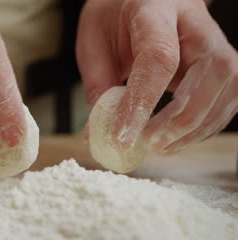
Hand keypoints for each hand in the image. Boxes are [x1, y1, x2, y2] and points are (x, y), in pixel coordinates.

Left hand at [77, 0, 236, 153]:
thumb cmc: (115, 18)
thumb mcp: (94, 42)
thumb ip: (99, 85)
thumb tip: (98, 134)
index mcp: (155, 11)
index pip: (159, 58)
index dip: (143, 102)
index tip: (122, 136)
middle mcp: (196, 24)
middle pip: (207, 75)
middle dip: (177, 120)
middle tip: (144, 143)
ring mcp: (216, 42)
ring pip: (226, 90)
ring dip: (192, 129)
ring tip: (157, 146)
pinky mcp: (223, 64)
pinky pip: (226, 100)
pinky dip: (203, 127)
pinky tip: (176, 139)